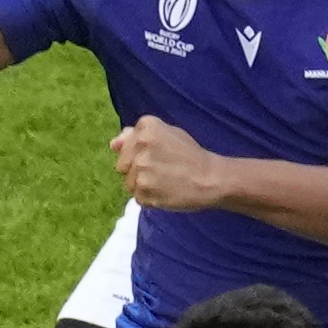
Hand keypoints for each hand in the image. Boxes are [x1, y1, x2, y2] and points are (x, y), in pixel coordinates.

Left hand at [112, 116, 229, 211]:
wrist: (213, 179)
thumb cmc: (192, 156)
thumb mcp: (169, 135)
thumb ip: (137, 136)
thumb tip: (113, 144)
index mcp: (146, 127)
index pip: (123, 147)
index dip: (140, 155)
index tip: (162, 157)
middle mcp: (140, 145)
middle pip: (122, 166)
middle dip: (137, 172)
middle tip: (163, 172)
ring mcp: (141, 168)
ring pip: (128, 184)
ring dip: (144, 188)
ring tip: (166, 184)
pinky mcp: (144, 189)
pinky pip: (138, 199)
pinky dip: (151, 200)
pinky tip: (167, 193)